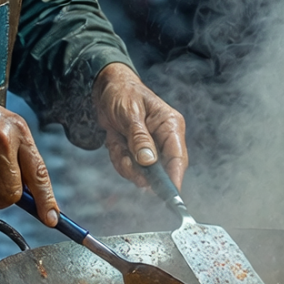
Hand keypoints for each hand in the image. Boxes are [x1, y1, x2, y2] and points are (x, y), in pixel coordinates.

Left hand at [92, 63, 187, 191]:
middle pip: (161, 170)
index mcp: (171, 125)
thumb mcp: (129, 113)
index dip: (174, 179)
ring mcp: (151, 147)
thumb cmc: (121, 92)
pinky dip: (118, 159)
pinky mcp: (138, 152)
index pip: (178, 158)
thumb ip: (139, 138)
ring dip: (125, 163)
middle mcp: (164, 138)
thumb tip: (149, 162)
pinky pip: (129, 168)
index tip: (169, 196)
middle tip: (125, 159)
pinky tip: (114, 142)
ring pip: (142, 173)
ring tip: (116, 141)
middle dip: (140, 171)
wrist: (105, 88)